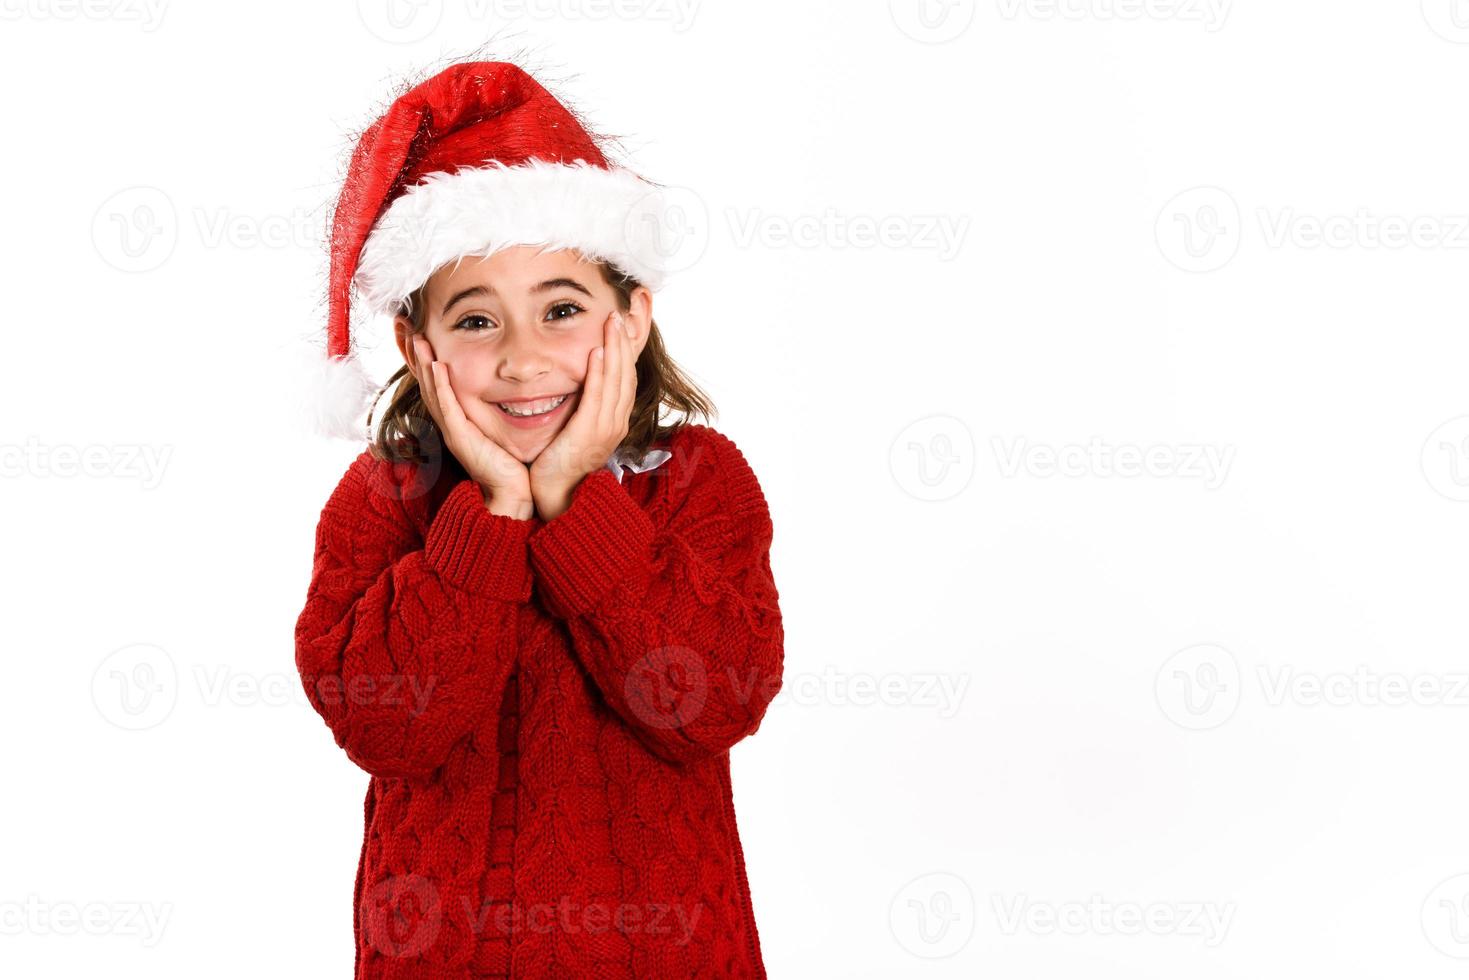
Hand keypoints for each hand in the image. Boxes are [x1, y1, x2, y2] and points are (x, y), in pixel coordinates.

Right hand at [410, 334, 532, 514]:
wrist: (510, 493)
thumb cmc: (510, 464)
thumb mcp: (498, 431)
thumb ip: (496, 412)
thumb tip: (510, 390)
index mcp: (456, 422)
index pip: (437, 386)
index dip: (427, 361)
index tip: (422, 337)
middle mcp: (449, 425)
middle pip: (427, 385)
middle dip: (418, 357)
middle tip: (409, 330)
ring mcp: (452, 431)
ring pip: (433, 392)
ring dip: (425, 364)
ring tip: (419, 340)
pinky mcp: (461, 438)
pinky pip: (448, 407)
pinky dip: (441, 386)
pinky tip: (438, 366)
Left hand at [530, 310, 637, 519]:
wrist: (557, 495)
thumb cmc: (561, 462)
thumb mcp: (577, 428)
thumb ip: (583, 405)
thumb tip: (578, 381)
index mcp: (615, 420)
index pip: (627, 377)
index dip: (626, 350)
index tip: (622, 325)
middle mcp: (617, 422)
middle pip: (627, 373)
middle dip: (624, 341)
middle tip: (620, 313)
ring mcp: (607, 428)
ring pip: (617, 381)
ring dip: (615, 349)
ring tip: (611, 322)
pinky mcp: (590, 434)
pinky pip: (598, 398)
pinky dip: (600, 374)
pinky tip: (597, 353)